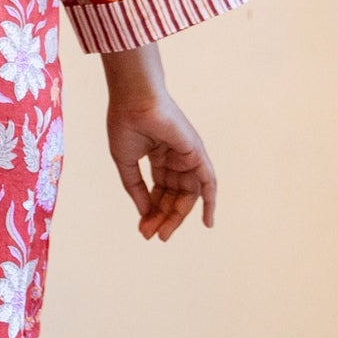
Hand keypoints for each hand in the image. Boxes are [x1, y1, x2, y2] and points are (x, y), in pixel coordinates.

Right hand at [105, 83, 217, 240]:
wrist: (134, 101)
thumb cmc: (126, 124)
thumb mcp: (126, 163)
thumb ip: (136, 188)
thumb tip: (145, 213)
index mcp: (158, 156)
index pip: (159, 190)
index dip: (151, 210)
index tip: (142, 229)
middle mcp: (176, 158)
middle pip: (173, 196)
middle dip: (163, 217)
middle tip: (152, 235)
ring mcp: (187, 156)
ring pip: (187, 194)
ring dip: (176, 215)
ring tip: (162, 233)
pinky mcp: (197, 153)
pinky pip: (208, 182)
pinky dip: (210, 201)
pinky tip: (208, 221)